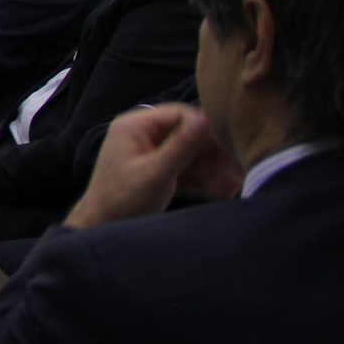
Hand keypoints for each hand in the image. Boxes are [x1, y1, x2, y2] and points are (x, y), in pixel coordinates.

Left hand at [63, 104, 227, 230]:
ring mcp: (151, 154)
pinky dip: (203, 180)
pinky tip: (226, 190)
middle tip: (241, 166)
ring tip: (238, 183)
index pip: (180, 114)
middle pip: (188, 135)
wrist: (102, 228)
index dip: (207, 127)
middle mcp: (143, 135)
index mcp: (136, 126)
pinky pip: (185, 171)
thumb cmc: (123, 200)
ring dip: (213, 169)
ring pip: (190, 155)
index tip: (233, 142)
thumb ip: (181, 146)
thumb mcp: (156, 173)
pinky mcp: (158, 172)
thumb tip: (204, 118)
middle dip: (214, 153)